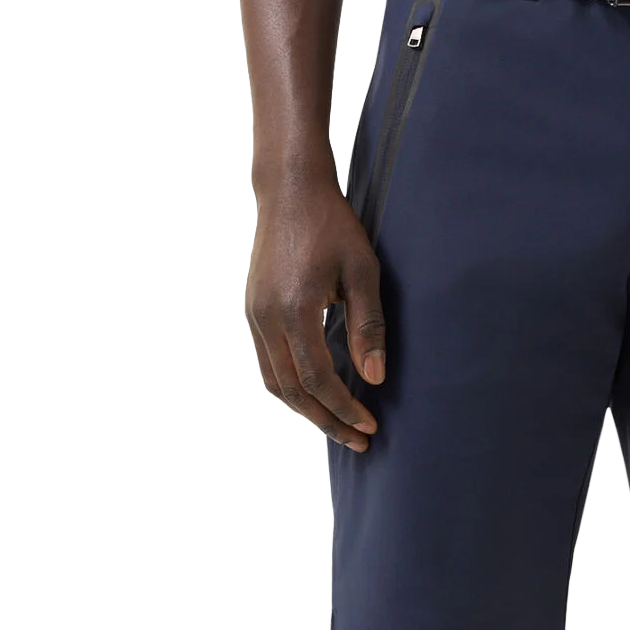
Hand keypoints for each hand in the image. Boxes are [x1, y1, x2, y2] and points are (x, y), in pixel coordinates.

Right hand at [245, 175, 385, 451]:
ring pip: (275, 383)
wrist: (289, 190)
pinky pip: (269, 364)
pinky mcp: (253, 310)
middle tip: (359, 440)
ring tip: (339, 425)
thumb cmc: (332, 226)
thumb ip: (368, 327)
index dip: (344, 408)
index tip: (370, 425)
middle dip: (327, 420)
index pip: (317, 379)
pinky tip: (317, 394)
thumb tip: (375, 379)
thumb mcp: (362, 272)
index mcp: (294, 309)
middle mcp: (267, 317)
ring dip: (307, 410)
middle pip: (292, 391)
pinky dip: (291, 387)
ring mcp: (255, 315)